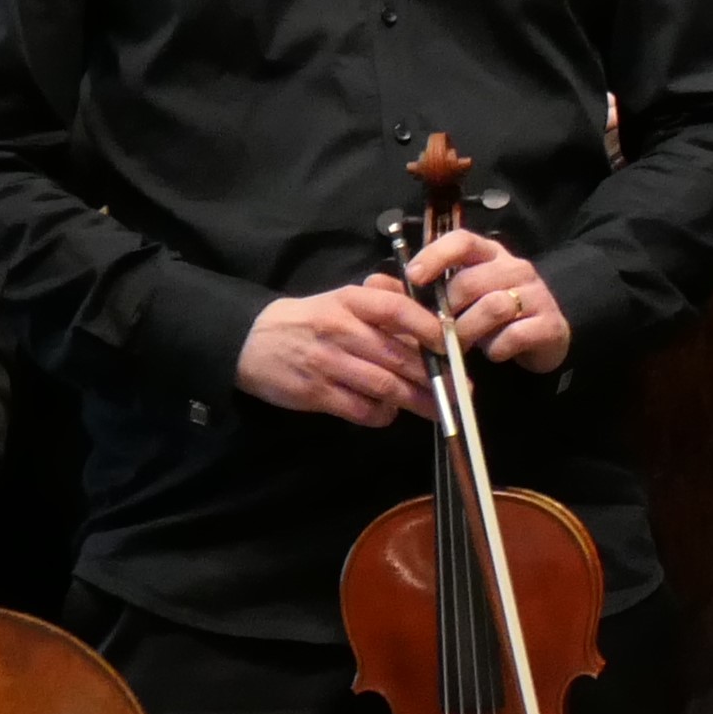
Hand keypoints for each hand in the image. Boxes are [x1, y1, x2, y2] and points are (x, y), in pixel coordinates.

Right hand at [240, 277, 439, 427]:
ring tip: (441, 409)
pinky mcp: (317, 393)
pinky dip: (383, 414)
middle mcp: (341, 329)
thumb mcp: (342, 299)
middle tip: (462, 389)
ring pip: (385, 386)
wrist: (250, 341)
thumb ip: (382, 299)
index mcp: (351, 301)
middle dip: (435, 376)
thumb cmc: (309, 320)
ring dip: (418, 401)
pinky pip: (361, 409)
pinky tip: (390, 412)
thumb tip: (426, 306)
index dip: (429, 327)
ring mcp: (328, 363)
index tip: (454, 345)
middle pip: (398, 356)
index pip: (397, 308)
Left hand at [407, 227, 573, 370]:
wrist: (543, 338)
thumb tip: (381, 285)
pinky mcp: (550, 324)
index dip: (436, 255)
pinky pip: (516, 334)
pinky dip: (497, 348)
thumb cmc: (493, 316)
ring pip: (495, 306)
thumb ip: (429, 291)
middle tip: (436, 332)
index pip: (463, 241)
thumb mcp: (463, 298)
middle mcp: (516, 268)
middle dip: (449, 310)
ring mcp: (537, 295)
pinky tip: (493, 354)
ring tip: (460, 346)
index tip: (413, 277)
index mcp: (491, 255)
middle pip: (473, 280)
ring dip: (469, 330)